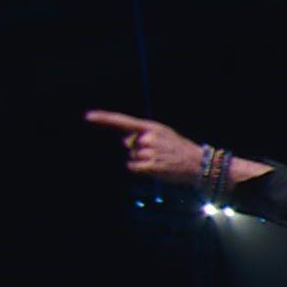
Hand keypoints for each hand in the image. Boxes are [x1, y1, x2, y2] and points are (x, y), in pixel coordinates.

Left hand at [85, 109, 203, 183]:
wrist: (199, 163)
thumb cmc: (179, 149)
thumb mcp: (164, 134)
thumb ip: (143, 134)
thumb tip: (125, 141)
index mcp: (151, 127)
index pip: (123, 121)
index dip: (104, 118)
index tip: (88, 117)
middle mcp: (148, 138)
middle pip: (128, 144)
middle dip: (136, 149)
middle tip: (156, 153)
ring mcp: (150, 152)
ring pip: (131, 157)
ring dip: (141, 161)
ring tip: (160, 161)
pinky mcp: (151, 165)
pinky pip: (134, 167)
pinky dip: (140, 169)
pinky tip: (155, 168)